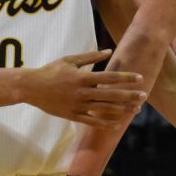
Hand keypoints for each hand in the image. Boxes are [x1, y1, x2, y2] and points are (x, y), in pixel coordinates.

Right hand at [26, 50, 145, 127]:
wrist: (30, 87)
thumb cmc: (51, 70)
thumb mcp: (70, 59)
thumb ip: (91, 56)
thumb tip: (109, 51)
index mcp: (82, 77)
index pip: (109, 77)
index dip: (126, 78)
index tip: (140, 78)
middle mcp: (82, 92)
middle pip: (111, 94)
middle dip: (129, 95)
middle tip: (144, 95)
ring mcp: (77, 105)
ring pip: (104, 109)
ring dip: (122, 109)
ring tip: (136, 110)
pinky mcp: (72, 115)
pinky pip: (92, 121)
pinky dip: (105, 123)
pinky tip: (118, 124)